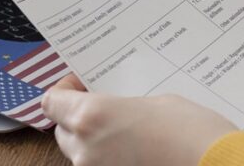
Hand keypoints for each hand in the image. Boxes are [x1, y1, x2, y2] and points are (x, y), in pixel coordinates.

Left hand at [42, 74, 236, 165]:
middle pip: (63, 132)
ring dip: (96, 144)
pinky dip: (112, 161)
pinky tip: (138, 153)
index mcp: (91, 116)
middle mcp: (85, 148)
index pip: (51, 102)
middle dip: (79, 120)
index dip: (64, 92)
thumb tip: (114, 114)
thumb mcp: (155, 102)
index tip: (82, 86)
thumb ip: (122, 107)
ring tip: (128, 135)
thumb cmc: (191, 130)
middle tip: (107, 111)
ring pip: (81, 156)